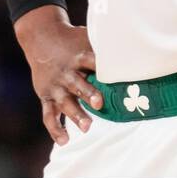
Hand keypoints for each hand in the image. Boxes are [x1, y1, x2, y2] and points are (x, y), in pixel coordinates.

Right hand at [14, 5, 103, 144]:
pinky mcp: (47, 96)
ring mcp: (56, 85)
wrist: (41, 37)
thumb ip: (105, 46)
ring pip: (64, 102)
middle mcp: (67, 72)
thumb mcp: (86, 37)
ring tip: (87, 127)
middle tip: (99, 104)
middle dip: (88, 94)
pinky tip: (65, 140)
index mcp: (79, 56)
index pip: (91, 61)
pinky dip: (55, 128)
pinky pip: (49, 114)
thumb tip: (135, 48)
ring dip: (75, 114)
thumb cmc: (72, 41)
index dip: (101, 67)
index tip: (113, 74)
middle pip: (78, 84)